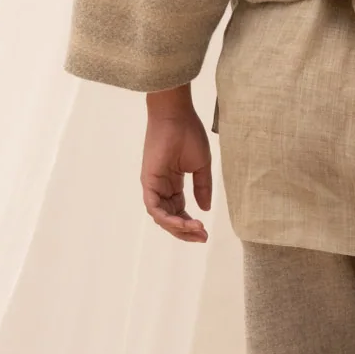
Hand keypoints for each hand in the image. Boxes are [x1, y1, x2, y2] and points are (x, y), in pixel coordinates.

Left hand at [141, 87, 211, 242]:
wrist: (176, 116)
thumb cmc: (189, 134)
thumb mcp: (201, 166)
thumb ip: (202, 187)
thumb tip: (205, 209)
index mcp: (173, 184)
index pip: (179, 212)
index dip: (191, 225)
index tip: (206, 232)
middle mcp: (161, 187)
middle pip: (170, 218)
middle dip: (186, 231)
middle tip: (203, 237)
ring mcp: (153, 185)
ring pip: (161, 217)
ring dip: (178, 227)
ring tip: (197, 230)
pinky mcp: (148, 181)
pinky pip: (154, 207)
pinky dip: (166, 218)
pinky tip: (183, 222)